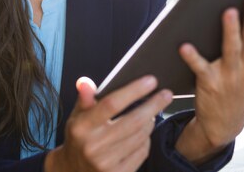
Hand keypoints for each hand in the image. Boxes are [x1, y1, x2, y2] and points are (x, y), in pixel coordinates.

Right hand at [45, 75, 172, 171]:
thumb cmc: (79, 138)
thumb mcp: (77, 117)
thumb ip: (84, 99)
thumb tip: (85, 82)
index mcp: (82, 127)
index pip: (111, 104)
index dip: (133, 91)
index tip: (151, 80)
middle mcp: (93, 145)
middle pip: (133, 121)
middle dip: (153, 105)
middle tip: (166, 94)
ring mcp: (106, 163)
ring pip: (140, 137)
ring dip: (150, 122)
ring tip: (152, 112)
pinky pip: (142, 152)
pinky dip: (146, 140)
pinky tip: (144, 133)